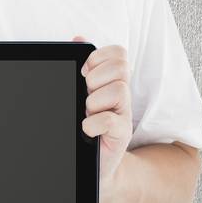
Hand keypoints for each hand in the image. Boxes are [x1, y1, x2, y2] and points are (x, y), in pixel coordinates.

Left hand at [76, 39, 130, 186]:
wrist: (92, 165)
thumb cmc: (84, 127)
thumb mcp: (80, 94)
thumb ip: (82, 68)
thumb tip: (78, 38)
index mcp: (110, 82)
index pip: (118, 53)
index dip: (98, 57)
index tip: (82, 73)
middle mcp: (121, 96)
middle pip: (121, 67)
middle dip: (96, 77)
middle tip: (85, 95)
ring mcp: (124, 114)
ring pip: (118, 90)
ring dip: (94, 101)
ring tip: (86, 113)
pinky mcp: (121, 135)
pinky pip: (109, 120)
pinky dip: (92, 124)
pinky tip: (86, 130)